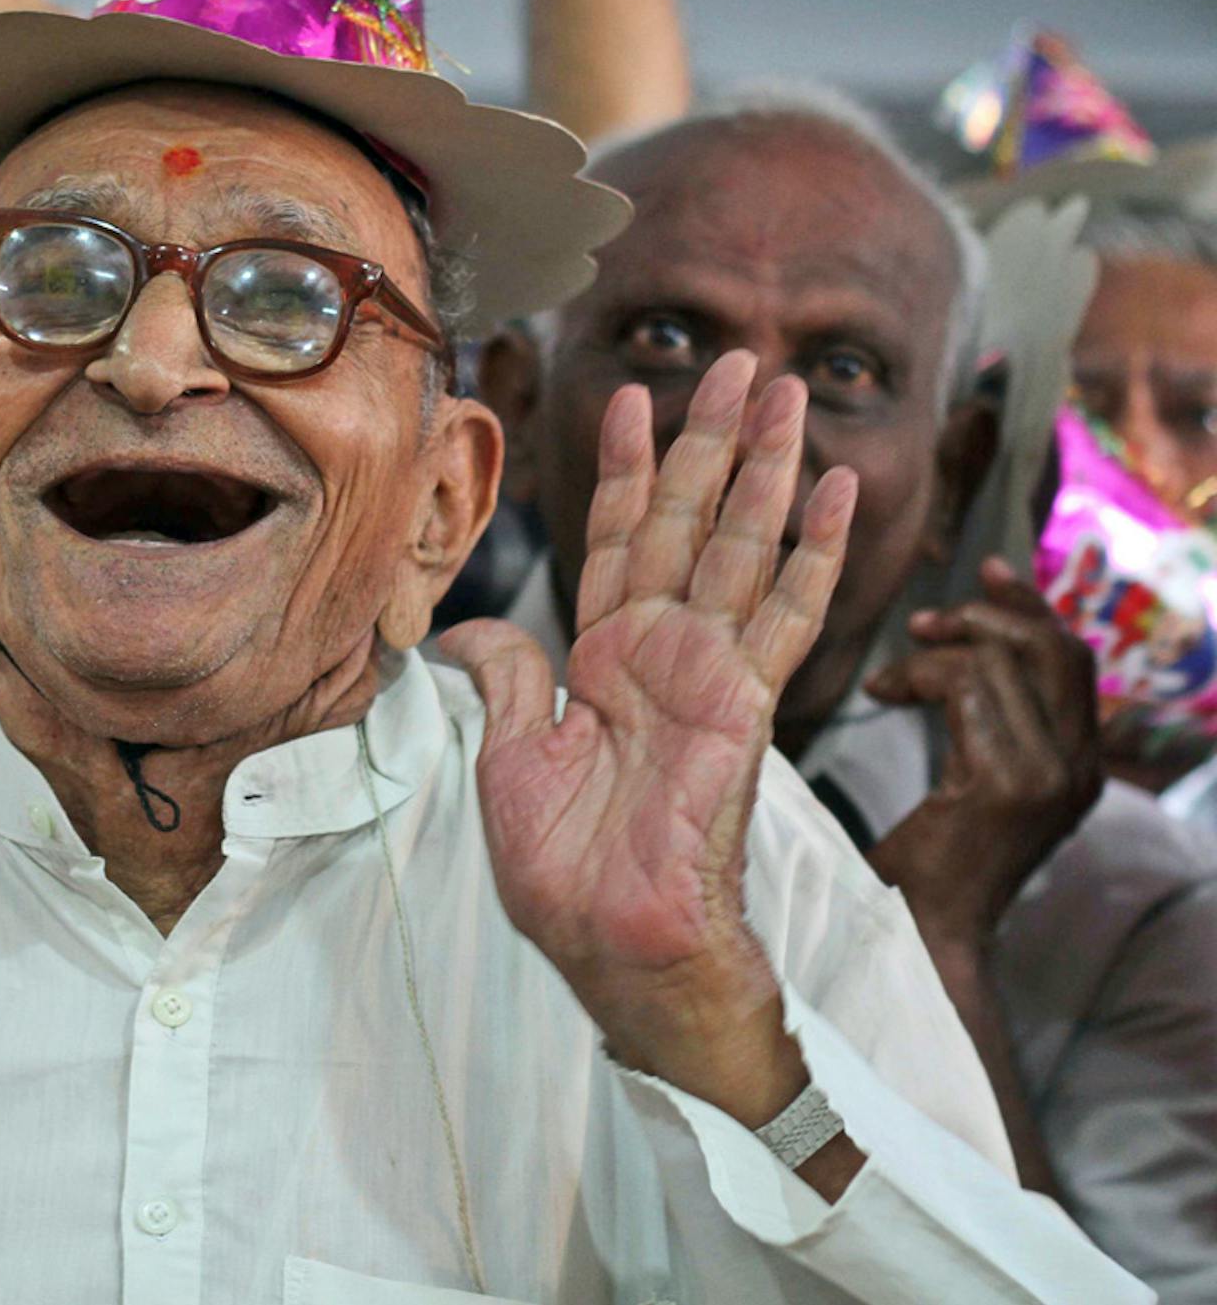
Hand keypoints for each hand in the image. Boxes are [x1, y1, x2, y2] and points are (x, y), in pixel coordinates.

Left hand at [444, 353, 855, 1105]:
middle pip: (691, 519)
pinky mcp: (745, 702)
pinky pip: (786, 613)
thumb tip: (470, 631)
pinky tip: (835, 493)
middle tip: (740, 362)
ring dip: (765, 467)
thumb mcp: (509, 759)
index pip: (618, 539)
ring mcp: (709, 671)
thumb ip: (509, 680)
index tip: (635, 396)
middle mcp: (661, 650)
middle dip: (712, 439)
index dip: (628, 470)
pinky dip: (813, 550)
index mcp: (603, 659)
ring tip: (788, 391)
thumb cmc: (563, 871)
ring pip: (741, 544)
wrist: (612, 943)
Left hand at [867, 558, 1103, 949]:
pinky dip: (916, 676)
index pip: (1074, 658)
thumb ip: (987, 720)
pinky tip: (881, 697)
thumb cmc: (925, 865)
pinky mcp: (1006, 784)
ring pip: (1003, 662)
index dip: (1032, 607)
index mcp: (1078, 766)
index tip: (990, 569)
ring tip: (889, 676)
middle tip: (923, 621)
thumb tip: (970, 647)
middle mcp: (1079, 769)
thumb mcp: (971, 777)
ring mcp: (1049, 777)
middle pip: (1057, 648)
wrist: (918, 937)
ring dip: (935, 650)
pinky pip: (965, 689)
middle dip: (989, 614)